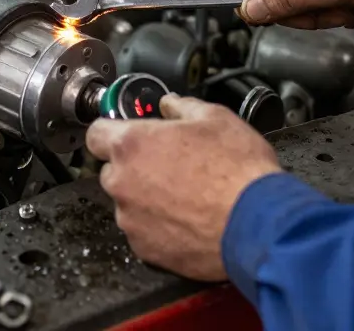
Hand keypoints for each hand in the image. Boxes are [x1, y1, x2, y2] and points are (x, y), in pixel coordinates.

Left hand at [85, 95, 281, 280]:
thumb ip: (182, 107)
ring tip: (186, 196)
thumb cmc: (238, 171)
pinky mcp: (146, 249)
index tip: (129, 133)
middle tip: (170, 165)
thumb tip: (170, 104)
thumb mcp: (216, 118)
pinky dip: (159, 226)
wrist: (258, 224)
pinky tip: (188, 219)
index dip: (112, 131)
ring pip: (128, 203)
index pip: (96, 133)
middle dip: (135, 167)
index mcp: (132, 144)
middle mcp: (123, 183)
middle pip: (113, 170)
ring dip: (147, 198)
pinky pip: (143, 232)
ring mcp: (131, 219)